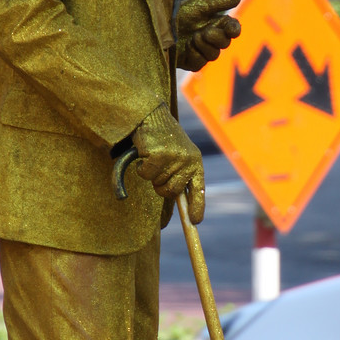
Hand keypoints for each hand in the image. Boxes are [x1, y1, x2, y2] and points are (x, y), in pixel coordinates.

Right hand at [132, 105, 204, 222]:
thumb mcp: (178, 157)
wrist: (152, 117)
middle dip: (160, 186)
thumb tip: (178, 201)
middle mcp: (188, 161)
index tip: (195, 222)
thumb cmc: (164, 140)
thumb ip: (180, 176)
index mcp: (195, 163)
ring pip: (156, 183)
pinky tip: (145, 154)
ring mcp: (174, 158)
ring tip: (153, 157)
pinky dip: (141, 168)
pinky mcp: (159, 155)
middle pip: (171, 192)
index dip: (197, 207)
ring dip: (150, 174)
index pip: (199, 190)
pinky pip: (146, 174)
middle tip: (158, 172)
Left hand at [175, 0, 240, 72]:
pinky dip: (194, 53)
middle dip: (216, 37)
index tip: (231, 29)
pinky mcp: (192, 63)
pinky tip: (185, 45)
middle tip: (205, 32)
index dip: (234, 30)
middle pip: (225, 43)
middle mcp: (212, 40)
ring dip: (203, 45)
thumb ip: (218, 2)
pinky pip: (200, 63)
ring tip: (192, 37)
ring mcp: (202, 53)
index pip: (232, 29)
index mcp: (217, 24)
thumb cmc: (179, 12)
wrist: (159, 24)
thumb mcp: (199, 5)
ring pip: (213, 55)